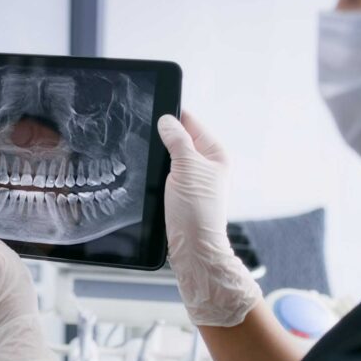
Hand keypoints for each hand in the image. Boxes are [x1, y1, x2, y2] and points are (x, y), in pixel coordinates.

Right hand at [157, 112, 261, 326]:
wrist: (192, 249)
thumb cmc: (196, 211)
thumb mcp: (186, 167)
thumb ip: (177, 140)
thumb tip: (167, 120)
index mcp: (215, 154)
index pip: (191, 123)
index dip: (172, 117)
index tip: (152, 112)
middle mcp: (205, 166)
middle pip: (179, 139)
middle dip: (162, 138)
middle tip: (144, 137)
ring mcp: (192, 181)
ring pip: (169, 158)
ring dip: (158, 158)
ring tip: (146, 159)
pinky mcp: (179, 195)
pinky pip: (165, 175)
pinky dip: (156, 174)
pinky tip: (148, 177)